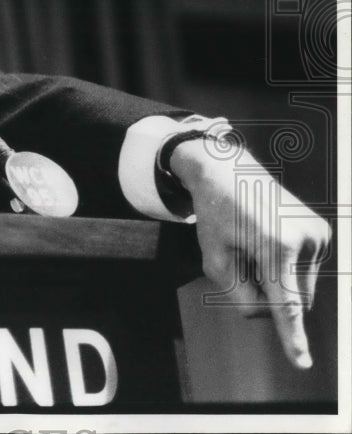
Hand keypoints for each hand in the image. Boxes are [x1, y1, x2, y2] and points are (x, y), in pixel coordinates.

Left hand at [170, 139, 330, 368]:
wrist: (229, 173)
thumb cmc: (217, 218)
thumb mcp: (214, 260)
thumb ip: (239, 296)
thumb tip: (275, 314)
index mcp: (275, 245)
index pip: (284, 302)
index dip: (291, 337)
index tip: (302, 363)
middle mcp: (304, 238)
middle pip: (289, 301)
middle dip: (267, 295)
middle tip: (243, 258)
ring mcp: (318, 234)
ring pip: (300, 290)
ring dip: (277, 281)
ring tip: (256, 244)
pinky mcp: (323, 232)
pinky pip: (306, 273)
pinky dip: (287, 268)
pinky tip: (269, 240)